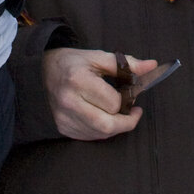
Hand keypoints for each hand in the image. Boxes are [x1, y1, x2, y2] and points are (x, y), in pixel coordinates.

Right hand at [42, 47, 156, 140]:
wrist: (42, 71)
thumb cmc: (73, 63)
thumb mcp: (98, 57)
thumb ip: (126, 63)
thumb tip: (151, 66)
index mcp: (78, 80)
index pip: (113, 102)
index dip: (127, 99)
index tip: (132, 94)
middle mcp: (69, 102)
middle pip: (107, 125)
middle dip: (127, 122)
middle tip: (134, 113)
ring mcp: (64, 117)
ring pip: (100, 134)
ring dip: (115, 126)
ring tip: (118, 113)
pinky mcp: (63, 127)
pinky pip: (90, 136)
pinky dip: (102, 130)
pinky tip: (103, 117)